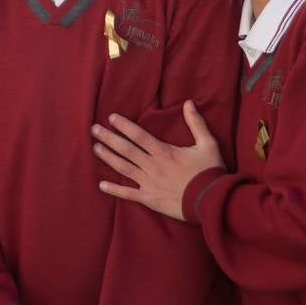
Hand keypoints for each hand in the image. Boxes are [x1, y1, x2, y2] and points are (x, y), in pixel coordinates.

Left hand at [93, 101, 221, 220]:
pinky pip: (128, 194)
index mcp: (164, 152)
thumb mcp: (207, 144)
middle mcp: (153, 166)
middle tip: (94, 129)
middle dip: (109, 138)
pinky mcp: (150, 199)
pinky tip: (101, 185)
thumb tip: (189, 103)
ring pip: (124, 168)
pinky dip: (114, 190)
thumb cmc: (209, 172)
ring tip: (95, 148)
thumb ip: (196, 123)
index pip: (139, 136)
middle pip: (126, 150)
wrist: (211, 201)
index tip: (111, 118)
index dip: (124, 126)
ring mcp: (149, 183)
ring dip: (108, 158)